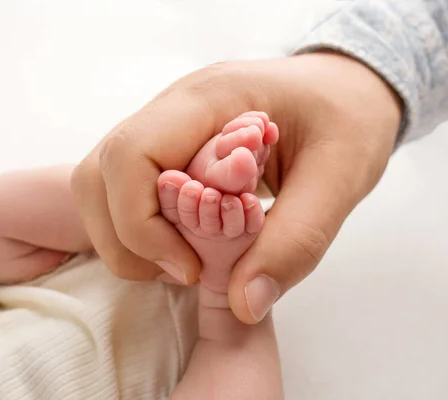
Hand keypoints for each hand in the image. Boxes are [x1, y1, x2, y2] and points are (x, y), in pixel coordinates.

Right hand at [71, 51, 401, 323]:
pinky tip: (182, 244)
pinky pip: (124, 188)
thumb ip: (296, 240)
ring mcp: (165, 124)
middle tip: (182, 272)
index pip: (131, 155)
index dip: (141, 223)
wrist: (344, 89)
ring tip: (181, 263)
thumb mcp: (341, 176)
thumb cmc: (348, 120)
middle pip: (100, 172)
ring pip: (101, 183)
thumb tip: (243, 304)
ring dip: (126, 237)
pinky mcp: (169, 146)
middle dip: (126, 239)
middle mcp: (173, 106)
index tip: (191, 269)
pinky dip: (138, 228)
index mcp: (208, 98)